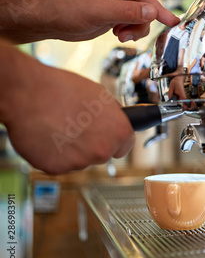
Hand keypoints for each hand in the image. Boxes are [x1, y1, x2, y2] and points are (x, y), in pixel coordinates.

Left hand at [0, 0, 179, 42]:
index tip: (172, 21)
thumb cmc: (66, 9)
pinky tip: (116, 33)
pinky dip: (129, 32)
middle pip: (145, 8)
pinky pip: (133, 24)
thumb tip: (151, 12)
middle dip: (139, 24)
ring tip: (118, 35)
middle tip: (125, 35)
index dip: (157, 9)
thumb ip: (126, 12)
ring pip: (141, 18)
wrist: (51, 21)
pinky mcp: (116, 13)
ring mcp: (118, 1)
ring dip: (133, 30)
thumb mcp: (98, 11)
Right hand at [0, 43, 134, 173]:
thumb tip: (119, 119)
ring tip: (57, 126)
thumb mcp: (99, 94)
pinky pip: (60, 163)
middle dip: (92, 143)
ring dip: (72, 149)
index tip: (108, 135)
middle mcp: (102, 151)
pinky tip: (47, 136)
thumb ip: (113, 113)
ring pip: (80, 160)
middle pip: (102, 154)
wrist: (27, 93)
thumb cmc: (62, 88)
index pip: (125, 145)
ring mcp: (79, 162)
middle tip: (75, 125)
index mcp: (119, 132)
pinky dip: (54, 153)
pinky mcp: (57, 168)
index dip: (115, 138)